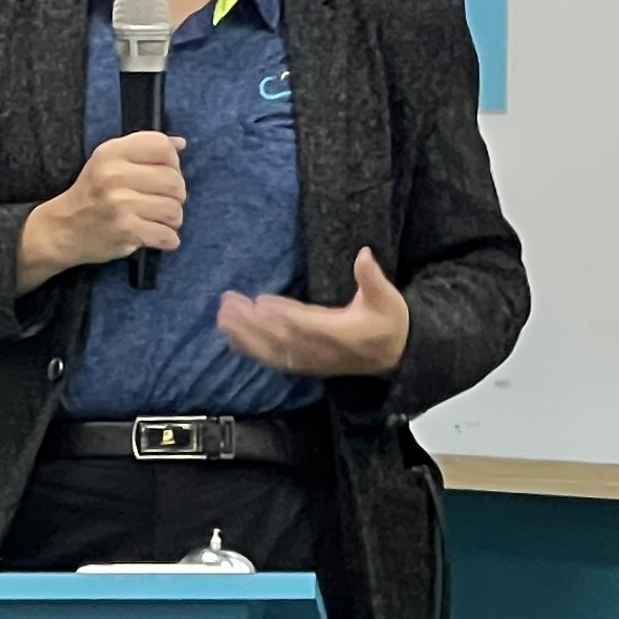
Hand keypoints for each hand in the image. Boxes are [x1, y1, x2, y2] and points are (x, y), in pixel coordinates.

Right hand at [16, 132, 186, 288]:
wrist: (63, 229)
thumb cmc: (92, 193)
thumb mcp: (109, 161)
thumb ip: (144, 148)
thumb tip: (181, 143)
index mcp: (111, 153)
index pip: (162, 146)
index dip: (172, 161)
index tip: (165, 172)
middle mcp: (115, 175)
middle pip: (174, 180)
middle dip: (176, 194)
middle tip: (163, 201)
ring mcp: (121, 204)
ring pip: (174, 209)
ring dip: (173, 219)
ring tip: (159, 219)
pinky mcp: (126, 231)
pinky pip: (167, 235)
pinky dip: (168, 239)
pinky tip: (157, 236)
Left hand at [215, 248, 412, 378]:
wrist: (396, 356)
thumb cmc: (389, 322)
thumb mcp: (388, 298)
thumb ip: (373, 278)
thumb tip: (364, 254)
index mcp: (341, 333)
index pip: (307, 325)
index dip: (284, 316)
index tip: (261, 302)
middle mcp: (322, 350)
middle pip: (281, 339)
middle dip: (252, 324)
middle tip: (229, 305)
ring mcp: (311, 360)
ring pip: (273, 352)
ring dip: (245, 336)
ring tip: (222, 318)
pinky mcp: (304, 364)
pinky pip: (273, 360)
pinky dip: (250, 350)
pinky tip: (230, 337)